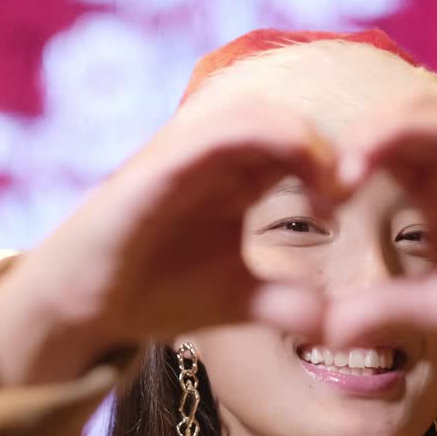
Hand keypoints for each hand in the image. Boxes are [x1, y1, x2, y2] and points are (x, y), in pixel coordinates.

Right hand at [0, 99, 341, 385]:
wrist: (83, 309)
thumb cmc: (153, 292)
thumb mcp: (237, 300)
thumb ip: (285, 303)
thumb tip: (336, 324)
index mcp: (236, 176)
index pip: (298, 143)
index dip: (335, 161)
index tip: (353, 203)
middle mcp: (213, 155)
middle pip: (284, 116)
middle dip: (328, 143)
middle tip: (352, 188)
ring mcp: (183, 154)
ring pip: (255, 111)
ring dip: (302, 137)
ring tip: (328, 185)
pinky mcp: (157, 165)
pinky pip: (215, 130)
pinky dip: (263, 138)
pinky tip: (291, 173)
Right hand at [323, 92, 436, 381]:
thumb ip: (407, 311)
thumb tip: (331, 328)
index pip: (433, 123)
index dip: (378, 139)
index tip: (341, 183)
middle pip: (408, 114)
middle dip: (357, 139)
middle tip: (320, 191)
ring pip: (403, 131)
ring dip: (360, 151)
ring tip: (325, 196)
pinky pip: (406, 161)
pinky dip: (370, 170)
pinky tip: (345, 202)